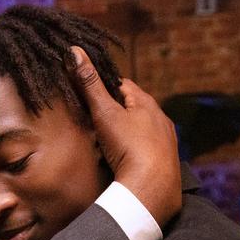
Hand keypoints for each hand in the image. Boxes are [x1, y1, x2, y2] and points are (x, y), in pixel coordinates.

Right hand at [71, 46, 181, 226]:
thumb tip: (74, 50)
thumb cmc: (130, 147)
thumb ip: (89, 84)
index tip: (89, 93)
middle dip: (114, 112)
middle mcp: (160, 119)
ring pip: (140, 130)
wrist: (151, 188)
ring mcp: (165, 142)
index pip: (123, 85)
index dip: (104, 87)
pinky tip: (121, 159)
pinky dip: (132, 151)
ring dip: (124, 133)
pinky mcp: (165, 162)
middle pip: (132, 108)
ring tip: (105, 142)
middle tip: (92, 119)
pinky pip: (145, 150)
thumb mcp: (105, 112)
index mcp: (147, 103)